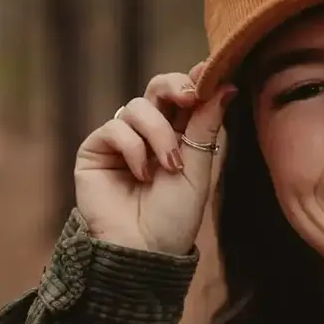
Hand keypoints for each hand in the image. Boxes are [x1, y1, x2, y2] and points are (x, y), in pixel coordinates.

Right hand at [74, 63, 236, 254]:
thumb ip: (207, 125)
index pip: (185, 95)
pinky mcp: (96, 150)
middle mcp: (149, 132)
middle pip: (158, 87)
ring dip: (158, 134)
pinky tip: (141, 174)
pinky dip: (133, 149)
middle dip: (174, 86)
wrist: (146, 249)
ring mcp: (121, 140)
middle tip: (189, 97)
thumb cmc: (176, 215)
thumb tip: (228, 85)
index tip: (211, 74)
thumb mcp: (199, 167)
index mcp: (179, 134)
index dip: (196, 80)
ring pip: (137, 107)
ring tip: (167, 167)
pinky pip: (115, 128)